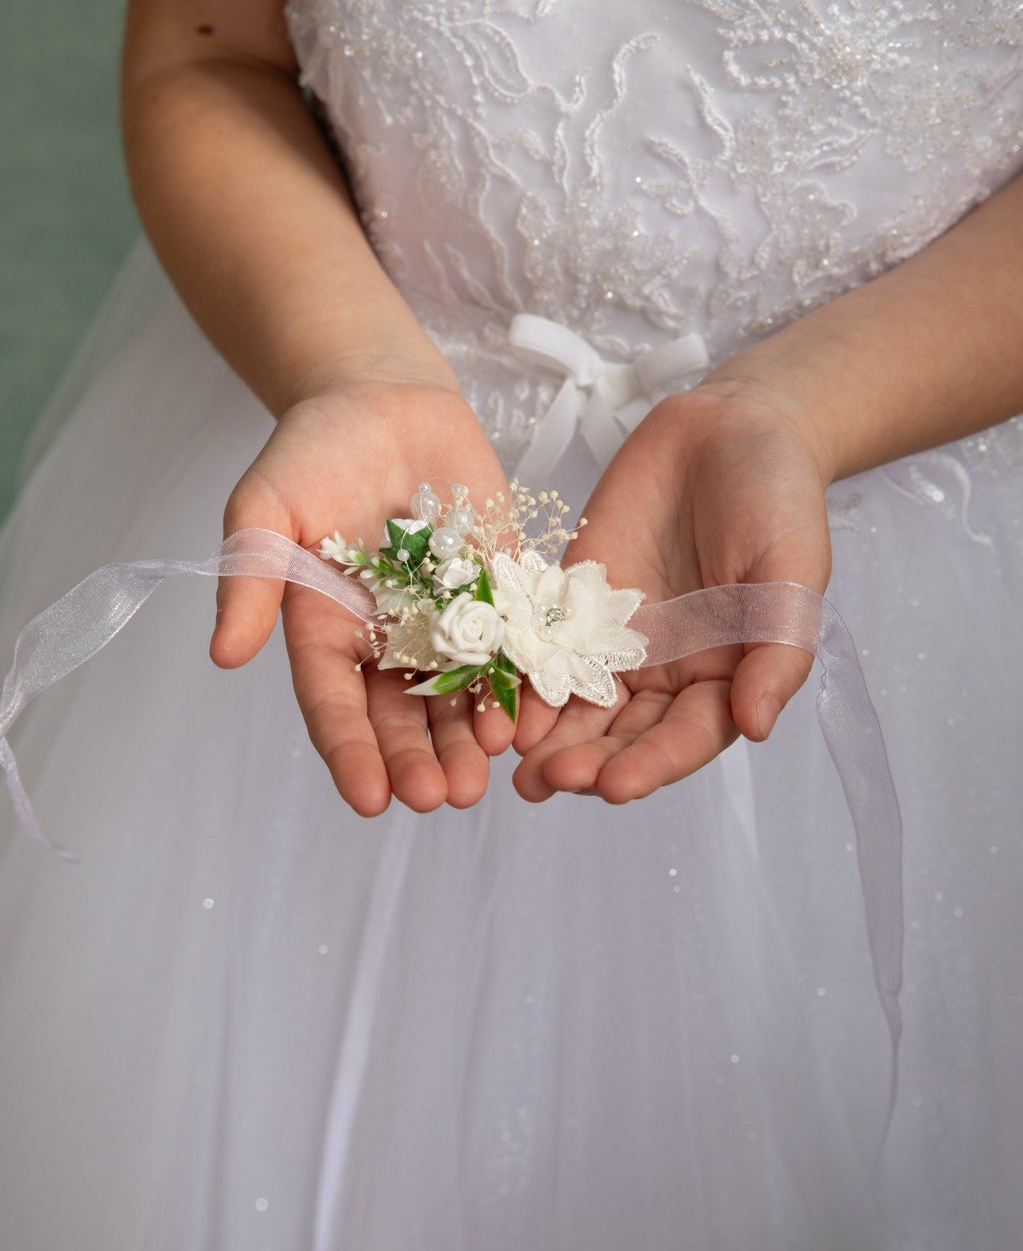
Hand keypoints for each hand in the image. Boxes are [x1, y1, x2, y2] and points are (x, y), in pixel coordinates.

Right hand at [211, 376, 512, 814]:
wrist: (383, 399)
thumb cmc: (312, 450)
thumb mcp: (266, 507)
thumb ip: (252, 577)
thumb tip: (223, 654)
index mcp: (325, 632)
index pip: (334, 705)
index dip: (351, 753)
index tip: (368, 799)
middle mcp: (385, 641)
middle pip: (401, 716)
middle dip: (419, 761)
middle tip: (441, 799)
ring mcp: (445, 621)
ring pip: (458, 696)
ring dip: (469, 740)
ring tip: (484, 779)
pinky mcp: (496, 593)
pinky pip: (511, 646)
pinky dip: (517, 683)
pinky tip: (527, 717)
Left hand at [512, 381, 832, 802]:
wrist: (725, 428)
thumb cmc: (776, 499)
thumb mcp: (792, 570)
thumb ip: (776, 649)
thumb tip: (755, 727)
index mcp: (725, 677)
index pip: (685, 738)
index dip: (651, 765)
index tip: (614, 786)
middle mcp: (665, 673)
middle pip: (623, 733)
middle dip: (587, 760)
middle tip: (548, 781)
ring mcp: (613, 642)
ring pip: (576, 704)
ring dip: (547, 738)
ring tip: (515, 768)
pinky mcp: (571, 604)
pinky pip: (540, 647)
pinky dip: (519, 677)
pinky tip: (494, 703)